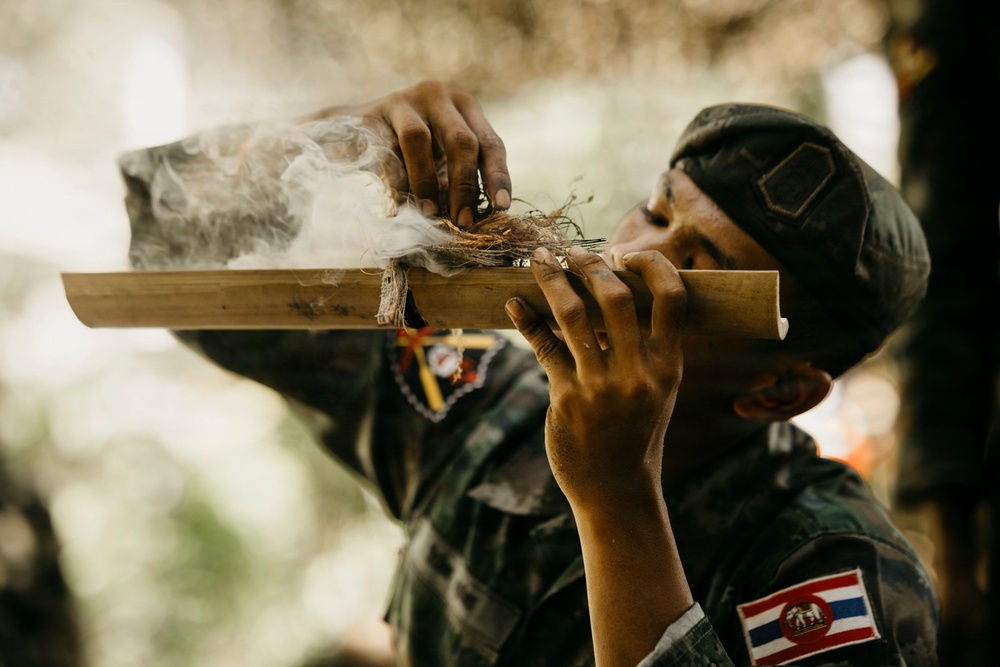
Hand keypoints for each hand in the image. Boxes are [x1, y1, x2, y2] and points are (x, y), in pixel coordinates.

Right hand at [322, 80, 510, 226]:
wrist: (351, 133)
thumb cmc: (408, 152)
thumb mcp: (441, 158)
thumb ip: (459, 177)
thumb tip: (478, 218)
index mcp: (464, 107)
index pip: (490, 143)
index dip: (497, 176)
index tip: (500, 207)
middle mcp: (437, 96)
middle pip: (461, 140)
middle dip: (464, 185)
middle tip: (462, 221)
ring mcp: (401, 100)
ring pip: (418, 138)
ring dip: (425, 181)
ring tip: (428, 213)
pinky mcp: (370, 114)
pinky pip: (383, 149)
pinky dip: (393, 180)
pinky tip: (397, 204)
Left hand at [506, 246, 686, 511]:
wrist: (617, 491)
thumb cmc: (635, 433)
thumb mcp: (655, 390)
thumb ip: (643, 347)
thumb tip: (615, 291)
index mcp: (667, 366)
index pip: (672, 297)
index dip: (651, 264)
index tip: (625, 252)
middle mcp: (638, 373)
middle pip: (616, 297)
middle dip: (591, 265)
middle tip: (573, 253)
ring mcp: (601, 387)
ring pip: (574, 315)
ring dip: (553, 280)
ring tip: (540, 261)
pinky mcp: (567, 399)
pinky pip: (544, 347)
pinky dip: (527, 320)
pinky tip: (515, 304)